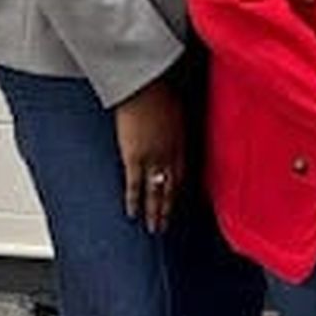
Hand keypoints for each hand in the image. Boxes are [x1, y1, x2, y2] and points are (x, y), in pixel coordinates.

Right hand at [113, 76, 185, 233]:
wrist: (144, 86)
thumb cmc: (158, 89)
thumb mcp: (174, 108)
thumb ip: (173, 122)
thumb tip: (170, 125)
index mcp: (180, 140)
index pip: (182, 172)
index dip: (178, 189)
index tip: (175, 200)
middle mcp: (171, 153)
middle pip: (171, 186)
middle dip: (169, 206)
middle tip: (166, 225)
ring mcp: (153, 157)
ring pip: (156, 191)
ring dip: (155, 212)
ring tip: (154, 228)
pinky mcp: (134, 157)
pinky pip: (135, 185)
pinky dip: (134, 200)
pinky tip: (133, 214)